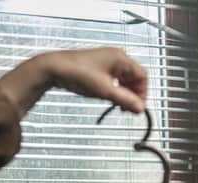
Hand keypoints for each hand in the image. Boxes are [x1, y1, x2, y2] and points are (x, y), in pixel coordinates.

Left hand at [0, 48, 147, 115]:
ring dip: (124, 94)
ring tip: (119, 106)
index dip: (142, 93)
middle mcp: (116, 57)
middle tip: (128, 110)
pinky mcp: (99, 67)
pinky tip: (110, 99)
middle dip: (133, 95)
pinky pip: (115, 79)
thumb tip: (140, 108)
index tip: (138, 108)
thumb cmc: (78, 73)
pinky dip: (115, 90)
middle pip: (134, 78)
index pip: (142, 76)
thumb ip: (125, 100)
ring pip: (124, 80)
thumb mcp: (104, 90)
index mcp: (121, 58)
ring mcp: (107, 61)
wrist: (55, 68)